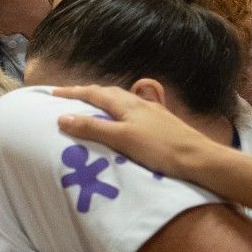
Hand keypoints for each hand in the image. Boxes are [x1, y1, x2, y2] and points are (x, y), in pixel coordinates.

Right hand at [51, 85, 222, 182]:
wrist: (199, 159)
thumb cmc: (160, 148)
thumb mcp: (122, 139)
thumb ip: (93, 128)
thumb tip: (62, 117)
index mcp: (127, 104)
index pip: (94, 93)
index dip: (72, 93)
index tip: (52, 94)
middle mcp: (139, 103)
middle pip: (107, 92)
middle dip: (86, 93)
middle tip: (68, 97)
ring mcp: (151, 112)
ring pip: (121, 101)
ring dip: (102, 101)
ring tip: (90, 107)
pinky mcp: (160, 123)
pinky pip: (131, 111)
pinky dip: (117, 112)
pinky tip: (121, 121)